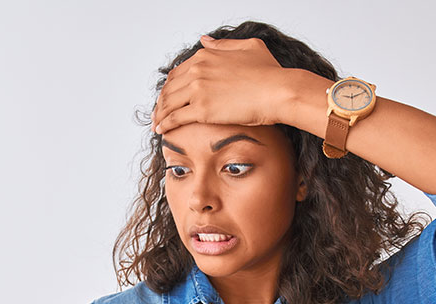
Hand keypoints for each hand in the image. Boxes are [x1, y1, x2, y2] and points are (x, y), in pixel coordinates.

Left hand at [151, 35, 294, 134]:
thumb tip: (204, 41)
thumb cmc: (270, 73)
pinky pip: (175, 118)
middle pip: (169, 88)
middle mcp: (198, 70)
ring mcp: (198, 89)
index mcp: (206, 55)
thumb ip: (223, 45)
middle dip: (161, 102)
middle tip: (158, 114)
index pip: (178, 72)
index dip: (170, 87)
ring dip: (160, 115)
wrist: (278, 91)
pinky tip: (162, 131)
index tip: (168, 97)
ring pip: (169, 103)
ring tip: (157, 125)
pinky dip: (165, 124)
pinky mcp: (202, 110)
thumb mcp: (248, 47)